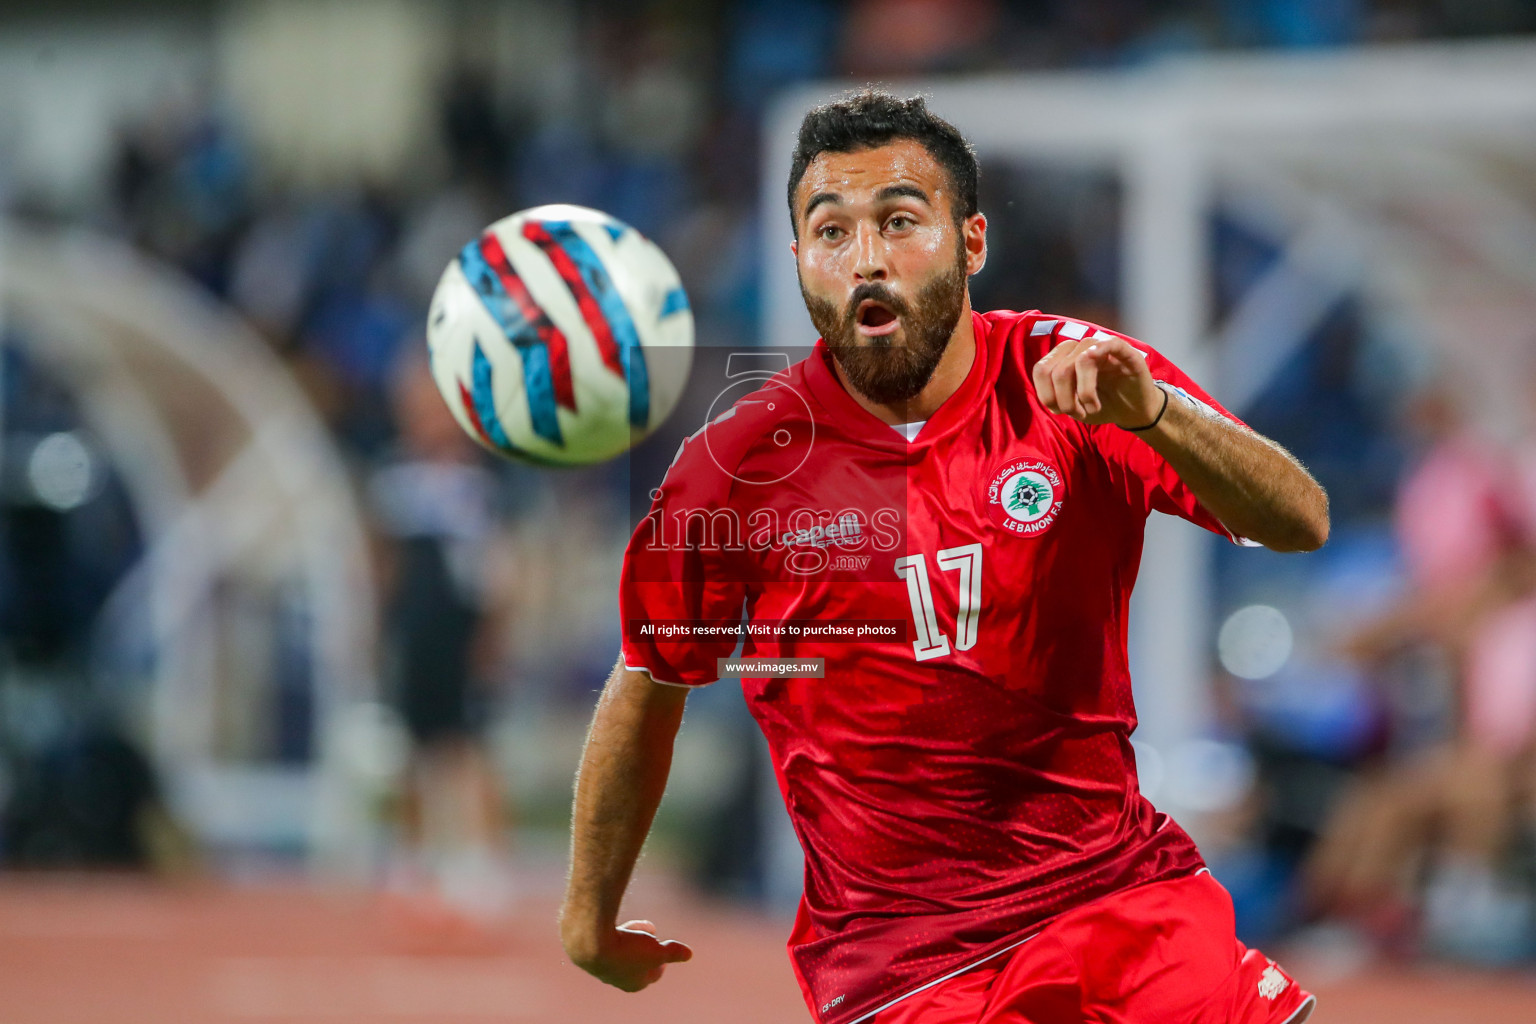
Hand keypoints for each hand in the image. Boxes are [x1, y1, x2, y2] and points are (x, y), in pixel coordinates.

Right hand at [564, 918, 693, 991]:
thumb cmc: (627, 950)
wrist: (590, 942)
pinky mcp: (591, 952)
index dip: (662, 960)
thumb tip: (689, 954)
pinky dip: (620, 933)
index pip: (653, 974)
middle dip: (648, 946)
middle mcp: (617, 979)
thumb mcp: (657, 951)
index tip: (665, 948)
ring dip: (635, 937)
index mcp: (635, 984)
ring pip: (624, 951)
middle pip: (638, 962)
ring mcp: (603, 967)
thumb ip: (674, 953)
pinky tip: (623, 924)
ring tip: (644, 925)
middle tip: (654, 933)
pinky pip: (611, 943)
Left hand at [1031, 334, 1162, 428]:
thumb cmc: (1101, 404)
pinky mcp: (1123, 350)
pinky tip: (1098, 386)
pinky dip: (1099, 362)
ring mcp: (1101, 346)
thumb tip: (1048, 397)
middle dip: (1065, 401)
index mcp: (1062, 358)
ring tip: (1092, 408)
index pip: (1041, 370)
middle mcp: (1078, 347)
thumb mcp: (1072, 406)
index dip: (1047, 395)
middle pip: (1058, 370)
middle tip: (1079, 413)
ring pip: (1080, 361)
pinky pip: (1108, 344)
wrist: (1134, 410)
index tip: (1061, 411)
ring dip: (1085, 394)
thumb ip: (1055, 398)